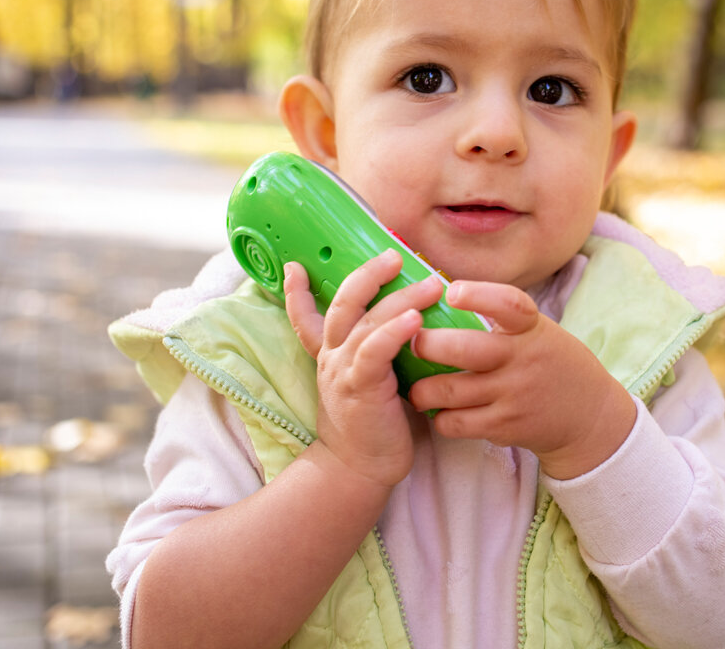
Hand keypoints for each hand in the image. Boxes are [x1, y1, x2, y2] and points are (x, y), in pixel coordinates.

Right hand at [283, 250, 443, 488]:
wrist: (360, 470)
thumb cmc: (375, 425)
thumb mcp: (371, 382)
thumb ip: (380, 354)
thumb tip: (413, 324)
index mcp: (332, 355)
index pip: (306, 317)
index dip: (297, 292)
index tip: (293, 266)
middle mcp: (332, 358)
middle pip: (342, 304)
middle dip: (367, 275)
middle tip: (394, 254)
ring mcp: (343, 371)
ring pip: (366, 322)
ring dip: (401, 298)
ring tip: (431, 282)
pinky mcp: (361, 388)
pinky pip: (376, 351)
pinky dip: (395, 331)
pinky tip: (416, 319)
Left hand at [407, 281, 636, 479]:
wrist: (588, 416)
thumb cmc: (550, 362)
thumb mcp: (538, 330)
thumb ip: (501, 317)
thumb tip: (444, 293)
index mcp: (531, 328)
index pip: (507, 303)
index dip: (477, 294)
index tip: (450, 291)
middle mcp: (522, 359)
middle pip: (464, 349)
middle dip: (427, 345)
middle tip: (411, 343)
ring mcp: (513, 395)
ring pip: (450, 391)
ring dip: (422, 389)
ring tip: (416, 386)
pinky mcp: (505, 426)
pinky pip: (456, 423)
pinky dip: (440, 418)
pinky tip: (439, 411)